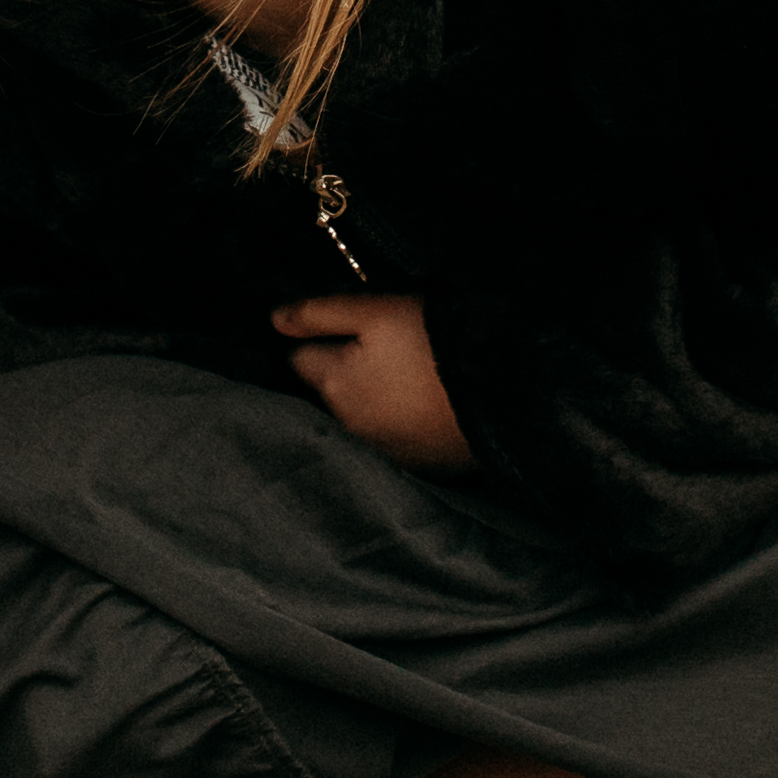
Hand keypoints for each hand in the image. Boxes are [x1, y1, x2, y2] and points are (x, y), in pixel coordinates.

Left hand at [276, 293, 472, 474]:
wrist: (503, 394)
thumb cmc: (436, 342)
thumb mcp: (376, 311)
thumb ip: (319, 313)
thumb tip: (274, 320)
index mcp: (333, 384)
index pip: (298, 358)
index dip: (317, 337)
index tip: (344, 326)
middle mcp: (346, 426)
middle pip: (327, 391)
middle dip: (340, 371)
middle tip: (380, 348)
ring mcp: (380, 451)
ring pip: (356, 418)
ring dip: (367, 400)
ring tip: (403, 378)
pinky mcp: (414, 466)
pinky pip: (390, 441)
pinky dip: (396, 425)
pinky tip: (420, 408)